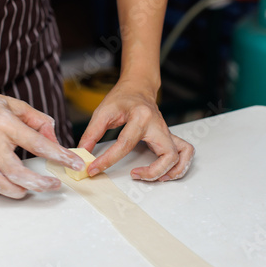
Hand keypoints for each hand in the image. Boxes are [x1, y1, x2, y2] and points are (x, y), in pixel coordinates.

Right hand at [0, 87, 84, 199]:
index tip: (74, 162)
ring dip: (16, 191)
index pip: (36, 143)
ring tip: (30, 189)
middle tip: (53, 184)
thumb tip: (54, 138)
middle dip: (38, 182)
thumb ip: (38, 120)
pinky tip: (0, 191)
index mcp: (5, 124)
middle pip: (15, 171)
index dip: (58, 155)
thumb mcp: (15, 104)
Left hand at [78, 79, 194, 181]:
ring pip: (182, 156)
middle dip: (153, 171)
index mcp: (141, 116)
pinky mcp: (169, 136)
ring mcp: (167, 131)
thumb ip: (92, 133)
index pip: (125, 144)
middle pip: (167, 154)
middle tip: (134, 174)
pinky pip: (184, 153)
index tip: (94, 168)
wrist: (137, 88)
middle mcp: (158, 125)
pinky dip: (178, 166)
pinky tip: (164, 173)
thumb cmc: (122, 98)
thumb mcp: (103, 112)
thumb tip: (82, 153)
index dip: (108, 160)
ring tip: (153, 178)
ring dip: (171, 171)